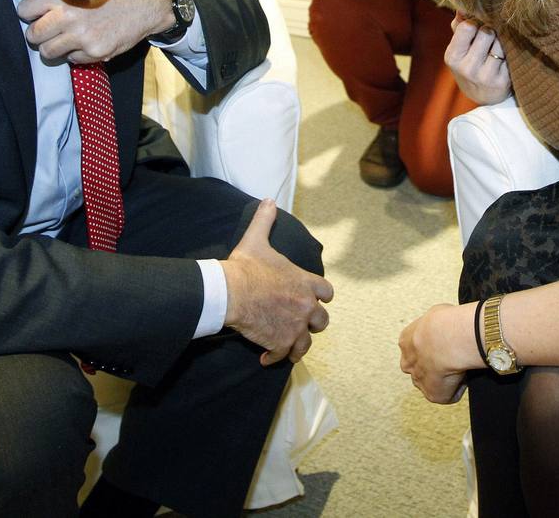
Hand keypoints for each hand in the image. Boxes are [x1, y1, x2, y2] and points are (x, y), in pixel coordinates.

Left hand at [17, 0, 173, 62]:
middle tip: (48, 31)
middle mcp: (68, 17)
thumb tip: (36, 7)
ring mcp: (81, 38)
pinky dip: (76, 54)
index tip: (37, 14)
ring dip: (54, 47)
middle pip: (32, 35)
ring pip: (48, 52)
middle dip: (38, 34)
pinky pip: (71, 60)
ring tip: (65, 39)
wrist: (148, 3)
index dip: (30, 13)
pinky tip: (87, 42)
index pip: (24, 10)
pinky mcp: (95, 52)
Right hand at [222, 200, 333, 365]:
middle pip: (322, 320)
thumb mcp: (257, 239)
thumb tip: (268, 200)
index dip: (322, 296)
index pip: (327, 292)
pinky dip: (276, 357)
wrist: (231, 292)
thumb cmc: (246, 267)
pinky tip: (267, 357)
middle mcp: (306, 306)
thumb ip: (265, 220)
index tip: (316, 299)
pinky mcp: (282, 342)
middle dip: (313, 322)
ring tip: (288, 346)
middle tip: (300, 322)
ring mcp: (296, 326)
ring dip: (298, 344)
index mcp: (305, 282)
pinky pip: (284, 355)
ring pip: (307, 343)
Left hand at [399, 303, 480, 403]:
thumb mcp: (436, 314)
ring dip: (443, 379)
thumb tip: (446, 324)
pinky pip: (447, 395)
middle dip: (431, 367)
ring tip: (459, 369)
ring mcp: (419, 380)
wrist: (449, 338)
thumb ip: (435, 325)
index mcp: (406, 341)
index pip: (415, 349)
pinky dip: (457, 389)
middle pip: (418, 369)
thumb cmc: (445, 323)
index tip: (444, 346)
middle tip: (450, 360)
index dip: (431, 348)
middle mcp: (408, 363)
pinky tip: (464, 376)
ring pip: (430, 383)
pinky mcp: (433, 395)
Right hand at [445, 13, 511, 104]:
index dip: (475, 22)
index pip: (467, 26)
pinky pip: (510, 55)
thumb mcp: (459, 49)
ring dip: (501, 41)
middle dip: (490, 31)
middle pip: (487, 32)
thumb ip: (459, 26)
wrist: (484, 97)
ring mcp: (485, 76)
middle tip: (489, 38)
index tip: (477, 27)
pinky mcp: (502, 81)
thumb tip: (463, 6)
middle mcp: (467, 68)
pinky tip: (505, 59)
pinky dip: (509, 53)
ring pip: (501, 42)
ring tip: (496, 48)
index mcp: (452, 57)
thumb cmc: (470, 64)